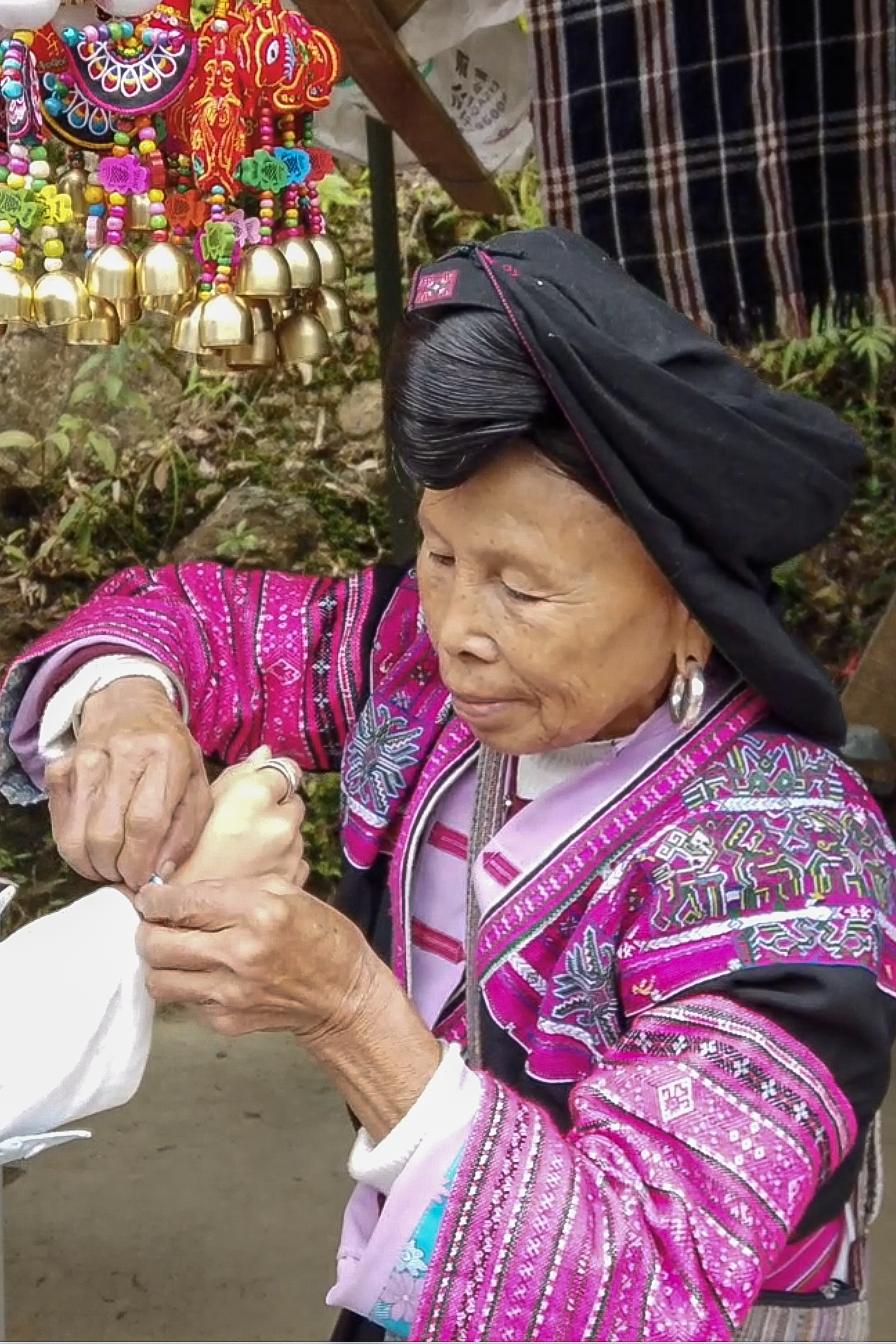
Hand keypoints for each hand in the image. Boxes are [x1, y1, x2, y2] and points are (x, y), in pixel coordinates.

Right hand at [46, 676, 210, 889]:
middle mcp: (122, 754)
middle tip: (126, 874)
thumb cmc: (171, 751)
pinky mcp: (59, 768)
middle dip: (115, 869)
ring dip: (93, 864)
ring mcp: (84, 759)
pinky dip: (75, 848)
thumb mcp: (196, 783)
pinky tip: (94, 844)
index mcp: (165, 755)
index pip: (146, 822)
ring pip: (78, 836)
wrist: (130, 707)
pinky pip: (60, 825)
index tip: (143, 879)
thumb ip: (187, 829)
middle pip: (106, 834)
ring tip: (110, 865)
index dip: (141, 861)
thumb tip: (161, 873)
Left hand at [135, 874, 442, 1140]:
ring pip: (159, 980)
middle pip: (157, 944)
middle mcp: (240, 952)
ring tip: (173, 952)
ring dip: (159, 964)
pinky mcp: (227, 1020)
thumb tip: (180, 893)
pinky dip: (186, 986)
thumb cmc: (318, 934)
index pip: (182, 904)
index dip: (153, 900)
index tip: (148, 898)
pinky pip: (184, 1001)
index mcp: (257, 911)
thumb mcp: (285, 891)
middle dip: (146, 931)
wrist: (343, 995)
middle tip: (153, 924)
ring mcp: (231, 992)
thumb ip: (232, 889)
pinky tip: (205, 974)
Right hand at [173, 747, 306, 886]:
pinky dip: (281, 861)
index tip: (258, 791)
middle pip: (292, 802)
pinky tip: (252, 870)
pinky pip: (296, 860)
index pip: (286, 769)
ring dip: (278, 837)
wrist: (181, 913)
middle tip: (243, 828)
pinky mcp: (295, 878)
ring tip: (243, 853)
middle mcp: (280, 820)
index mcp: (255, 795)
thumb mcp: (200, 803)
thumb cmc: (180, 855)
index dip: (271, 780)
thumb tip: (266, 754)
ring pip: (294, 833)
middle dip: (275, 809)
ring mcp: (291, 852)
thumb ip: (238, 775)